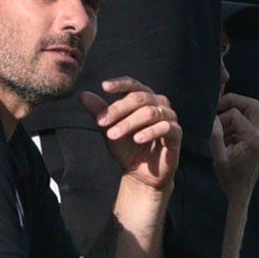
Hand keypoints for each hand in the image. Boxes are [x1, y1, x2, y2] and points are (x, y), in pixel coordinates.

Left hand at [80, 76, 180, 191]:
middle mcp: (159, 103)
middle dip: (118, 109)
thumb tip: (83, 95)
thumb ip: (99, 112)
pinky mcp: (176, 134)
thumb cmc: (126, 147)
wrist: (140, 173)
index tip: (103, 86)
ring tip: (112, 134)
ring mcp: (169, 117)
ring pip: (150, 112)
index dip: (119, 84)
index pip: (132, 85)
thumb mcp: (109, 129)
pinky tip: (137, 138)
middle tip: (101, 122)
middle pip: (139, 98)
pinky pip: (165, 127)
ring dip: (129, 123)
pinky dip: (149, 132)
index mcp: (144, 98)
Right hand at [214, 93, 258, 198]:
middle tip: (217, 108)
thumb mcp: (219, 157)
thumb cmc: (229, 178)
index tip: (211, 128)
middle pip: (251, 105)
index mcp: (253, 139)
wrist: (241, 193)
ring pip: (251, 112)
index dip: (220, 117)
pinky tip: (227, 137)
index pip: (235, 113)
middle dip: (233, 102)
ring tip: (221, 129)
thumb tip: (211, 117)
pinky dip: (237, 123)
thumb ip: (216, 135)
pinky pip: (250, 122)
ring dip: (234, 114)